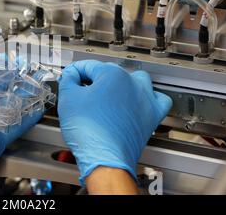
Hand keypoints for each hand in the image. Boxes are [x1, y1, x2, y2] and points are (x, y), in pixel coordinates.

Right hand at [58, 60, 171, 184]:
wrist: (105, 159)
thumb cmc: (90, 133)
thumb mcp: (68, 99)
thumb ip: (68, 80)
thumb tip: (71, 75)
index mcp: (112, 74)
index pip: (88, 65)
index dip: (75, 71)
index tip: (70, 77)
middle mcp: (132, 84)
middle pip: (110, 71)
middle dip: (94, 79)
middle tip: (81, 90)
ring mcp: (144, 99)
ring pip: (137, 80)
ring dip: (122, 83)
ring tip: (109, 93)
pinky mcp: (151, 116)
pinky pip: (157, 100)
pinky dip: (148, 98)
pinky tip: (138, 101)